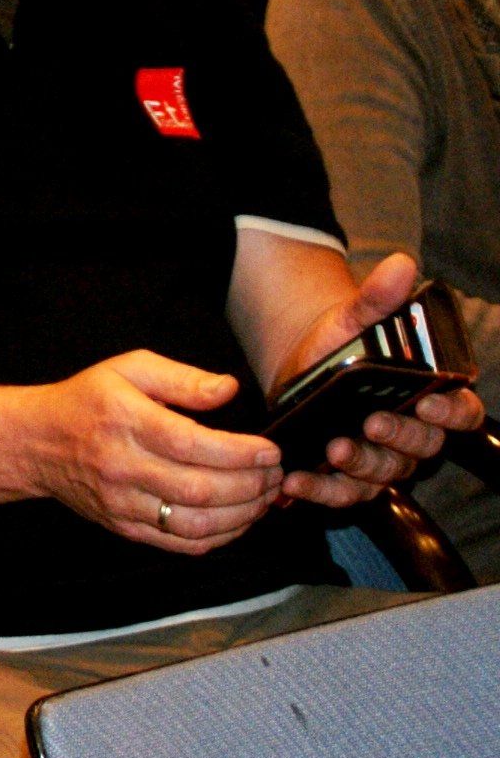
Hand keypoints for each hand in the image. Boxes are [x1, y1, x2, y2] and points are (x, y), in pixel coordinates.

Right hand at [30, 349, 282, 552]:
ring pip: (194, 524)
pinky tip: (237, 522)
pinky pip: (179, 544)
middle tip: (275, 475)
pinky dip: (218, 539)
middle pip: (199, 489)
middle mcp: (122, 466)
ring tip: (263, 499)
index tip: (270, 450)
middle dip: (250, 486)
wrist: (35, 442)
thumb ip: (181, 378)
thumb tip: (229, 390)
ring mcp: (122, 502)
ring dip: (241, 516)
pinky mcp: (123, 526)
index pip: (193, 445)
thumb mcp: (129, 369)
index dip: (241, 453)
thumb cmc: (87, 400)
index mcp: (126, 421)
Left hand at [258, 253, 478, 504]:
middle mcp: (415, 433)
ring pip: (385, 474)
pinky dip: (321, 492)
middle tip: (371, 424)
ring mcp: (383, 460)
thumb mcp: (353, 321)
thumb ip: (378, 299)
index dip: (452, 414)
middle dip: (398, 437)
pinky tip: (295, 483)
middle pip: (423, 447)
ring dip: (360, 467)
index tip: (428, 404)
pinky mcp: (348, 478)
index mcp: (431, 397)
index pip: (462, 412)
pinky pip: (344, 493)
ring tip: (332, 451)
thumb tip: (401, 264)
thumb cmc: (341, 346)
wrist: (299, 369)